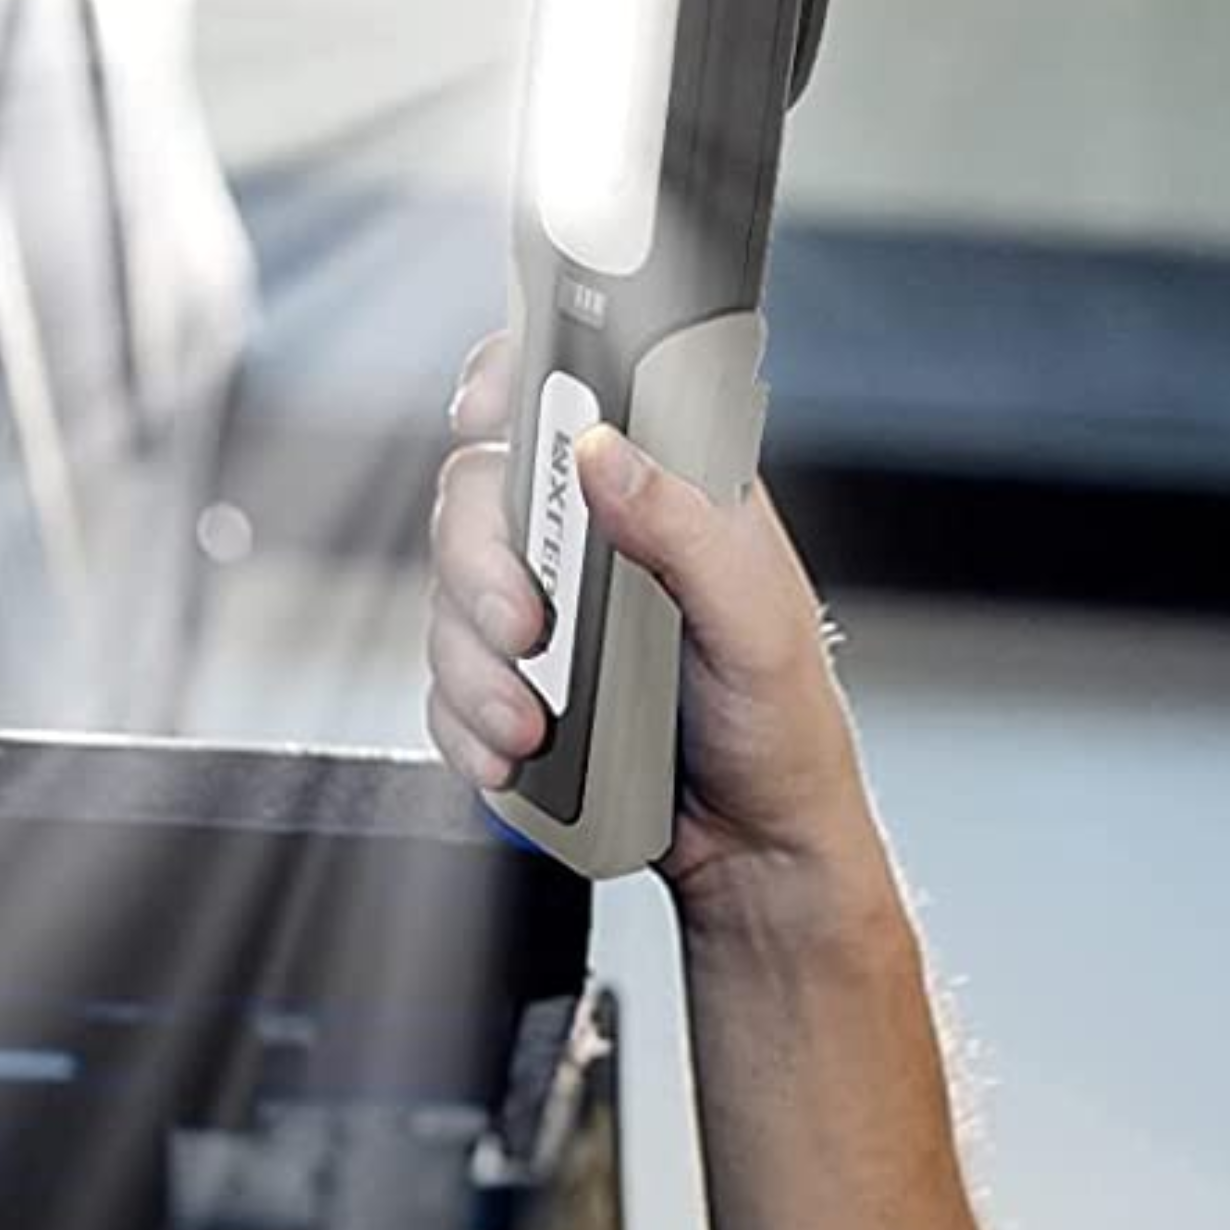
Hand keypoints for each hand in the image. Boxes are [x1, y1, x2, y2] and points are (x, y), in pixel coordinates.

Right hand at [422, 328, 885, 919]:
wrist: (757, 849)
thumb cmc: (784, 726)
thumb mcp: (759, 621)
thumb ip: (687, 528)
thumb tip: (605, 453)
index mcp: (667, 491)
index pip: (574, 394)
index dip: (511, 380)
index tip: (484, 412)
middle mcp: (598, 538)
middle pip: (480, 494)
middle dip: (480, 567)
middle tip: (527, 631)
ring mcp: (551, 611)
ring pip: (450, 594)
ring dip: (473, 666)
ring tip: (532, 726)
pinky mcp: (517, 683)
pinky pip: (445, 681)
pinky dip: (463, 722)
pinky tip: (512, 753)